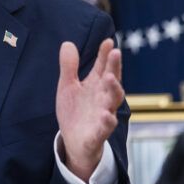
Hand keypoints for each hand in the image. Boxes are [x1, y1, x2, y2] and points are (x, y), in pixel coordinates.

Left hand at [55, 38, 123, 181]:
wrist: (74, 141)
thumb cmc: (75, 111)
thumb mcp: (68, 86)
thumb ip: (69, 67)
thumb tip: (67, 43)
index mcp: (96, 85)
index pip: (103, 67)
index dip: (106, 55)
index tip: (107, 41)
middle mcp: (103, 98)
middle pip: (112, 81)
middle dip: (114, 67)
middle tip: (115, 52)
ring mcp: (103, 115)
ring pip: (113, 102)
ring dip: (114, 89)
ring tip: (109, 77)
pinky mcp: (99, 133)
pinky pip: (105, 127)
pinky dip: (107, 121)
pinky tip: (106, 114)